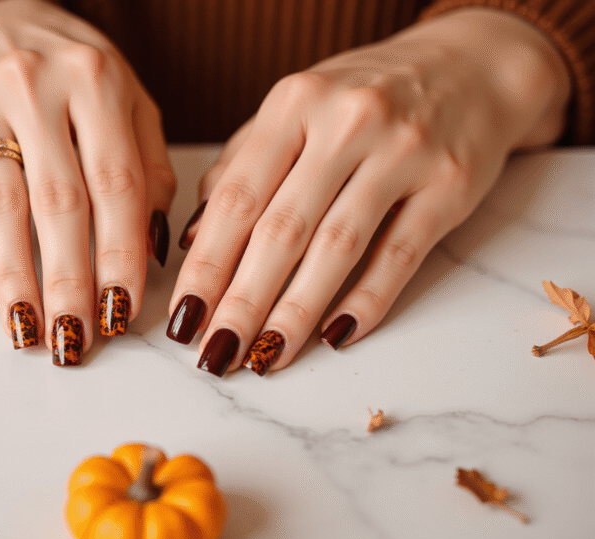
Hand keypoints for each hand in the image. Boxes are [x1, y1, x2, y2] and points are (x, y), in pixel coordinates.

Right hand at [0, 0, 174, 363]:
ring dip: (16, 278)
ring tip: (28, 331)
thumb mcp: (125, 98)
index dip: (120, 255)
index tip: (122, 311)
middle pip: (58, 202)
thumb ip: (147, 167)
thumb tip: (151, 251)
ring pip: (1, 206)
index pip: (115, 183)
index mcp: (95, 80)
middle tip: (73, 339)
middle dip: (69, 282)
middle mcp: (35, 85)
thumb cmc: (69, 70)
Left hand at [167, 8, 570, 375]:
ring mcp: (404, 152)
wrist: (471, 66)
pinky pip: (400, 254)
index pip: (238, 197)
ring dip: (295, 312)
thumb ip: (242, 167)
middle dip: (242, 302)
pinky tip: (335, 336)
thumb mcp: (295, 111)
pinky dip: (367, 300)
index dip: (206, 265)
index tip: (183, 317)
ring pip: (337, 247)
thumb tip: (195, 238)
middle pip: (282, 230)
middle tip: (215, 354)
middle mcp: (346, 122)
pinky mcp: (451, 184)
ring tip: (264, 358)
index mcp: (294, 104)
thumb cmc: (363, 98)